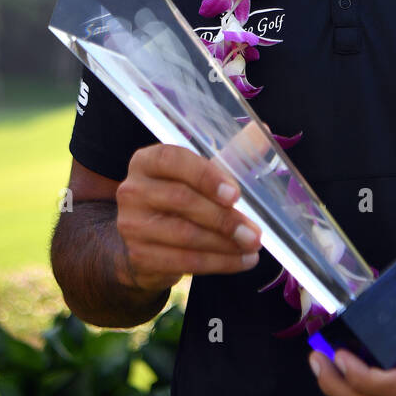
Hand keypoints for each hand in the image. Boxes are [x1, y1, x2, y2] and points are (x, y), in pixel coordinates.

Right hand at [114, 141, 261, 292]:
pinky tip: (240, 261)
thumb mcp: (200, 173)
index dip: (205, 176)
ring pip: (185, 235)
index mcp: (147, 161)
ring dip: (225, 244)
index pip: (172, 160)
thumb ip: (230, 153)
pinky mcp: (140, 256)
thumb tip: (263, 132)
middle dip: (224, 218)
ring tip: (252, 247)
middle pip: (182, 201)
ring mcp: (132, 225)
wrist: (148, 241)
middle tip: (254, 232)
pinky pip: (184, 261)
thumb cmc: (181, 197)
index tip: (235, 195)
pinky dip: (218, 263)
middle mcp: (133, 190)